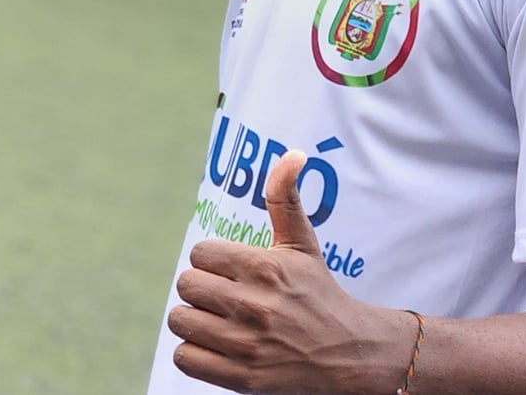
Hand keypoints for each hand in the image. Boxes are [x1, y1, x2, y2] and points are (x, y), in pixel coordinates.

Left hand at [168, 150, 403, 394]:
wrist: (345, 352)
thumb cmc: (318, 291)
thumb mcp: (303, 243)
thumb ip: (286, 198)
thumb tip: (293, 153)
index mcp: (264, 266)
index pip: (200, 253)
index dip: (210, 259)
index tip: (227, 267)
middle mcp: (252, 304)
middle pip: (186, 285)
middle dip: (200, 286)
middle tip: (220, 292)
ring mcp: (245, 343)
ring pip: (180, 320)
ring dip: (193, 318)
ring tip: (215, 316)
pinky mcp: (240, 377)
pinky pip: (185, 357)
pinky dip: (193, 350)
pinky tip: (214, 342)